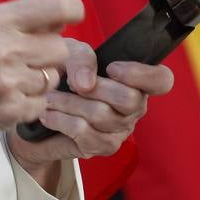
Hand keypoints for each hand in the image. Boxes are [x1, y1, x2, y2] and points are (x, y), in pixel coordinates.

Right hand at [0, 0, 84, 182]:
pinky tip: (5, 101)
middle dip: (50, 55)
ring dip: (38, 82)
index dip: (71, 11)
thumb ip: (13, 24)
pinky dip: (29, 105)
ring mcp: (9, 81)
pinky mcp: (10, 111)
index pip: (56, 6)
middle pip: (61, 47)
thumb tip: (58, 17)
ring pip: (52, 78)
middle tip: (28, 60)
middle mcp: (4, 47)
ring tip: (8, 82)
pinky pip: (41, 104)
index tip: (72, 16)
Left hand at [7, 39, 174, 174]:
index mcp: (134, 79)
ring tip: (50, 98)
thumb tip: (86, 83)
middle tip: (69, 83)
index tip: (112, 68)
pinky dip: (63, 121)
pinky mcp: (102, 147)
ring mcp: (120, 129)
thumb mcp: (70, 53)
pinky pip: (87, 135)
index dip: (142, 74)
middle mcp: (134, 106)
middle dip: (96, 88)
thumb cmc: (62, 72)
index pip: (161, 80)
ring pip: (104, 116)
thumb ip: (81, 58)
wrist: (38, 104)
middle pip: (130, 99)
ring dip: (70, 104)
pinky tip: (49, 115)